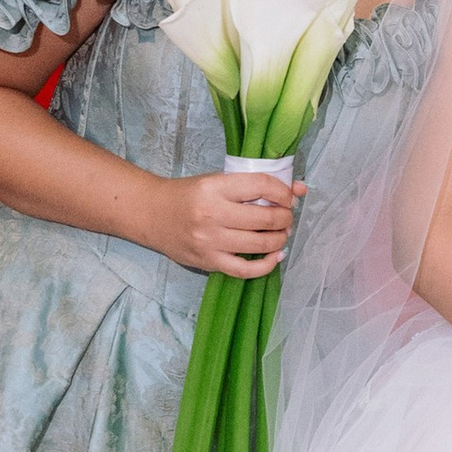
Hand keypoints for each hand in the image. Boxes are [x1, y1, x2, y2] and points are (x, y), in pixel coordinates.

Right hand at [153, 169, 301, 278]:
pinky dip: (266, 265)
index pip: (261, 185)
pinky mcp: (208, 262)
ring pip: (260, 245)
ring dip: (279, 239)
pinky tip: (274, 256)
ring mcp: (210, 241)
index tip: (289, 197)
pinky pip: (245, 270)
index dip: (283, 192)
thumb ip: (255, 185)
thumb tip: (299, 190)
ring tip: (280, 234)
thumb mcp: (217, 181)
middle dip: (285, 218)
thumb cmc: (188, 195)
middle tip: (286, 217)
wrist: (152, 214)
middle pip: (265, 219)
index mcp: (215, 188)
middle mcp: (212, 214)